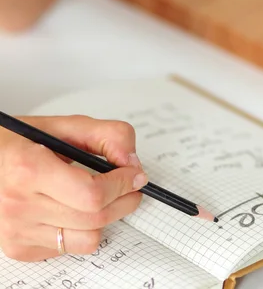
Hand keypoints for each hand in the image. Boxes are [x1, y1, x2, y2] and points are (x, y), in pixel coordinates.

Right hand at [0, 115, 146, 261]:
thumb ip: (105, 135)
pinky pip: (68, 248)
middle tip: (131, 184)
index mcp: (29, 169)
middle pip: (94, 218)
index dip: (122, 184)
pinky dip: (81, 229)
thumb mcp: (62, 126)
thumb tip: (131, 161)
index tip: (134, 174)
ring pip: (86, 239)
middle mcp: (18, 205)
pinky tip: (73, 207)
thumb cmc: (18, 142)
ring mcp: (17, 231)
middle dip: (124, 200)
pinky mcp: (18, 248)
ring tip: (103, 196)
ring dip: (105, 217)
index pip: (92, 193)